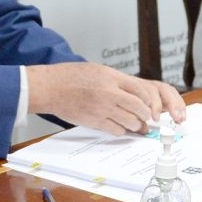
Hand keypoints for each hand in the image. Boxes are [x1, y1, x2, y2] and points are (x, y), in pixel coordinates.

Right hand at [28, 63, 186, 134]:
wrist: (51, 87)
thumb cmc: (72, 76)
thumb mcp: (98, 71)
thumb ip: (117, 81)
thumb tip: (135, 94)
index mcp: (112, 78)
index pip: (142, 91)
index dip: (150, 102)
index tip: (151, 107)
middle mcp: (110, 93)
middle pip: (139, 109)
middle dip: (145, 116)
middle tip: (146, 119)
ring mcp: (102, 108)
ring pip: (130, 122)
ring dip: (135, 126)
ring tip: (136, 126)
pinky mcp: (94, 121)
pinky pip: (116, 130)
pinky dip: (121, 130)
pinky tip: (119, 127)